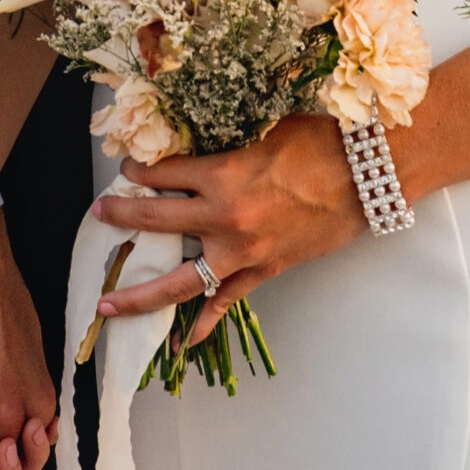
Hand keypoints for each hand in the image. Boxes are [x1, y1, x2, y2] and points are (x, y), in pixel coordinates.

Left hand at [91, 114, 360, 341]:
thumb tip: (196, 142)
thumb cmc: (320, 140)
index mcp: (222, 174)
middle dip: (121, 215)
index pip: (162, 173)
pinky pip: (227, 301)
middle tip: (100, 213)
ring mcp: (243, 252)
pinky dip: (206, 323)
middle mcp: (224, 218)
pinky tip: (185, 341)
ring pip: (178, 281)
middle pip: (154, 220)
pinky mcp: (266, 271)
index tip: (127, 166)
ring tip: (108, 303)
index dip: (138, 168)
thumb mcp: (263, 128)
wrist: (369, 173)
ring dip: (140, 293)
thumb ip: (226, 141)